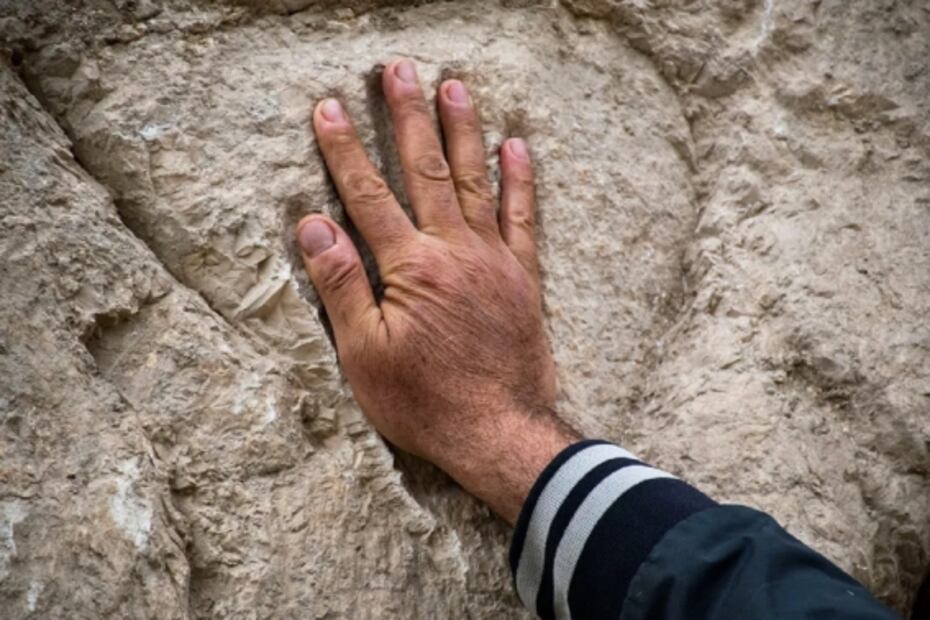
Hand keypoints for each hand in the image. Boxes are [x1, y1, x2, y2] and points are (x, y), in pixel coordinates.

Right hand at [296, 59, 575, 522]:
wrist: (501, 432)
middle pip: (426, 171)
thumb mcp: (365, 355)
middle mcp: (455, 251)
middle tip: (400, 70)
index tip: (329, 108)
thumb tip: (314, 226)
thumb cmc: (426, 401)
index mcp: (410, 268)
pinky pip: (523, 217)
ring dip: (463, 131)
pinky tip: (517, 146)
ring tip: (455, 86)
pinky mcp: (523, 277)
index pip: (368, 196)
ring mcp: (494, 260)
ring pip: (476, 181)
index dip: (345, 150)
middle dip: (408, 117)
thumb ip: (341, 285)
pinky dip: (520, 180)